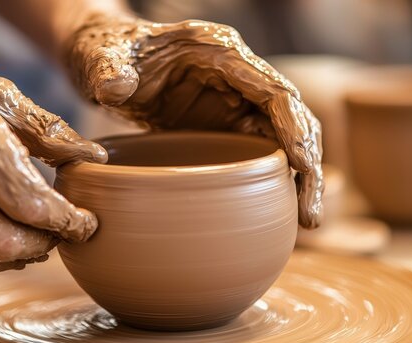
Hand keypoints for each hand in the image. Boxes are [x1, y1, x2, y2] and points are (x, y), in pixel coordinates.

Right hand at [0, 43, 106, 281]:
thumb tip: (95, 158)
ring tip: (24, 238)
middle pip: (4, 244)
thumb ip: (50, 132)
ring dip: (7, 257)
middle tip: (57, 234)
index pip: (32, 206)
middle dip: (43, 245)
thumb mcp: (1, 94)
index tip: (86, 225)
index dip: (68, 223)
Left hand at [68, 16, 322, 227]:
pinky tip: (278, 213)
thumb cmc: (106, 49)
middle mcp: (236, 77)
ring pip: (280, 140)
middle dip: (308, 165)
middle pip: (291, 119)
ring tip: (306, 225)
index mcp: (219, 52)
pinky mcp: (221, 126)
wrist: (103, 59)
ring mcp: (232, 102)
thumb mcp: (101, 55)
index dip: (294, 127)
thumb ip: (109, 68)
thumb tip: (116, 88)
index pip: (273, 90)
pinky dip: (272, 181)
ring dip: (298, 180)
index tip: (304, 166)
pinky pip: (257, 154)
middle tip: (310, 217)